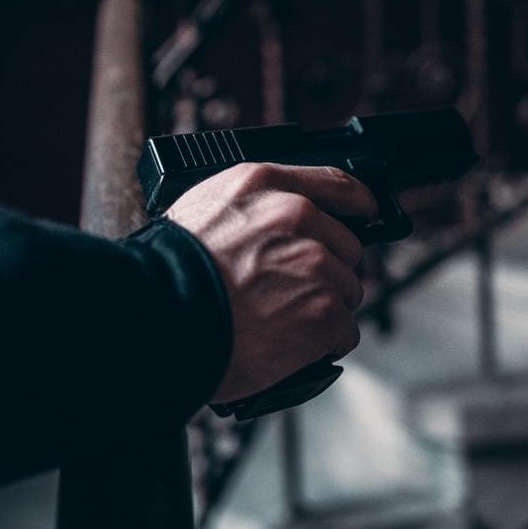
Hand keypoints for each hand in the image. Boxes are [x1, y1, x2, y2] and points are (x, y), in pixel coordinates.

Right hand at [166, 163, 376, 403]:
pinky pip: (345, 332)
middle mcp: (297, 217)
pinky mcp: (325, 311)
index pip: (334, 182)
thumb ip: (251, 208)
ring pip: (347, 291)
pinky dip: (324, 345)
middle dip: (327, 271)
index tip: (366, 211)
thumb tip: (276, 223)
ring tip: (280, 323)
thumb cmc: (169, 274)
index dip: (357, 201)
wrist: (161, 319)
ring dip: (323, 310)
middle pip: (346, 247)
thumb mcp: (204, 210)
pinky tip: (290, 346)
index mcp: (264, 185)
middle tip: (290, 294)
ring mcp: (315, 264)